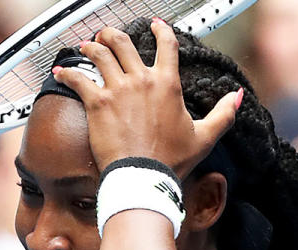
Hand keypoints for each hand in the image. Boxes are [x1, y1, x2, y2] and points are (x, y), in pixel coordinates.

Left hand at [53, 20, 239, 179]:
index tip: (155, 25)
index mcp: (167, 84)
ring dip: (91, 47)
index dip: (160, 31)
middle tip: (106, 36)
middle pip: (123, 43)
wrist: (143, 177)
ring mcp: (118, 89)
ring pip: (100, 53)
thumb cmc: (171, 161)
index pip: (166, 46)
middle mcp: (141, 80)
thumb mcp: (204, 137)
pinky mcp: (97, 102)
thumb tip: (237, 97)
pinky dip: (67, 72)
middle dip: (112, 35)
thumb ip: (223, 114)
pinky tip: (60, 70)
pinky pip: (78, 78)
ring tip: (85, 47)